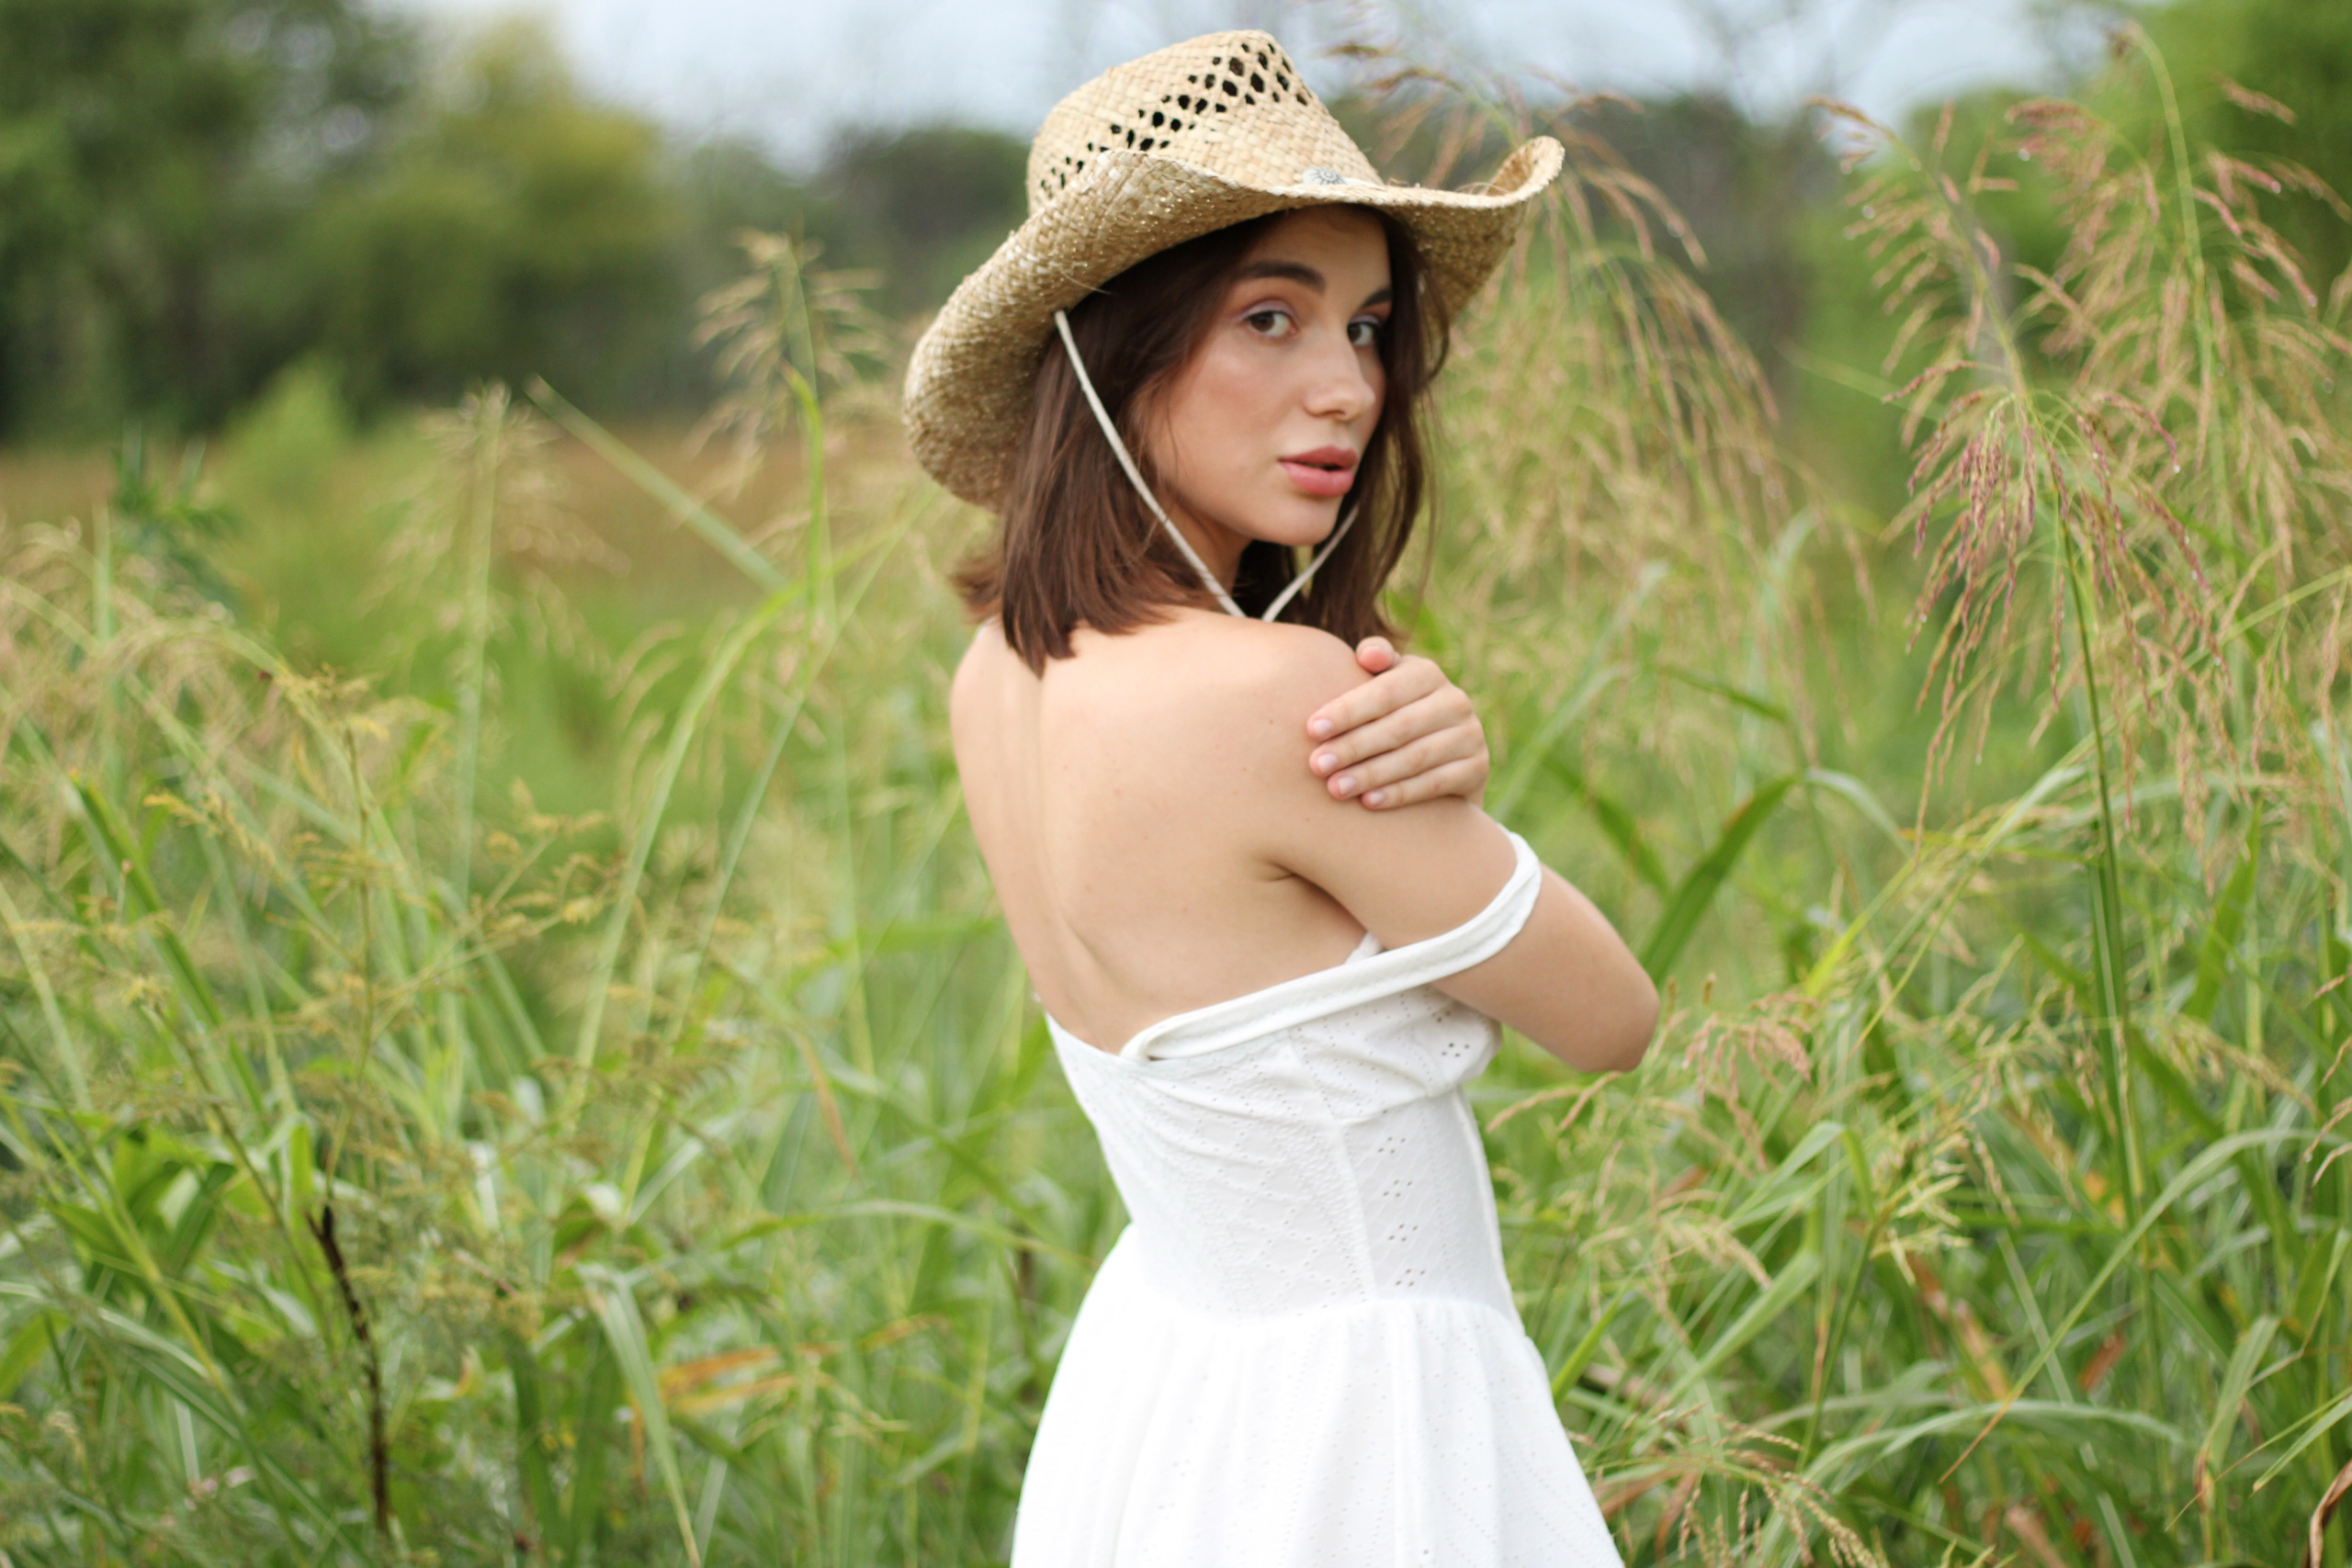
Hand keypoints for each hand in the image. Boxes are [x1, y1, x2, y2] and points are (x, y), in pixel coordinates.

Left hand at [1304, 637, 1488, 809]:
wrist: (1443, 754)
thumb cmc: (1394, 713)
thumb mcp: (1385, 683)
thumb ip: (1374, 663)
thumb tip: (1367, 654)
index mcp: (1427, 673)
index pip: (1384, 692)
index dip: (1347, 710)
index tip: (1312, 730)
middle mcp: (1454, 700)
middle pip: (1397, 727)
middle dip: (1353, 746)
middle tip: (1317, 765)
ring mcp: (1470, 735)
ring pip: (1415, 757)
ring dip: (1371, 774)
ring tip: (1336, 788)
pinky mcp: (1477, 767)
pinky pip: (1435, 783)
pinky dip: (1400, 794)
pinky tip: (1369, 802)